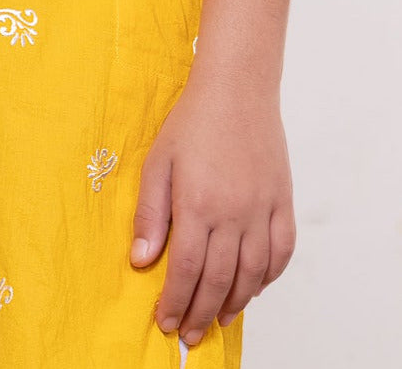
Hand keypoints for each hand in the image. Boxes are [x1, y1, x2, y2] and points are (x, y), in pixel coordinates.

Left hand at [128, 71, 296, 346]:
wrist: (237, 88)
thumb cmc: (192, 122)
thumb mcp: (158, 162)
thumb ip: (151, 213)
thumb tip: (141, 260)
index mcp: (198, 204)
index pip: (186, 269)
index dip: (175, 301)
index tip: (166, 322)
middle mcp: (234, 213)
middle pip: (219, 280)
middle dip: (201, 313)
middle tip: (189, 335)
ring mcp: (262, 209)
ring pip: (253, 274)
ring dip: (235, 302)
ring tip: (217, 319)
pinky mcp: (282, 202)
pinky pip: (281, 252)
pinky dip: (268, 277)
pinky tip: (253, 287)